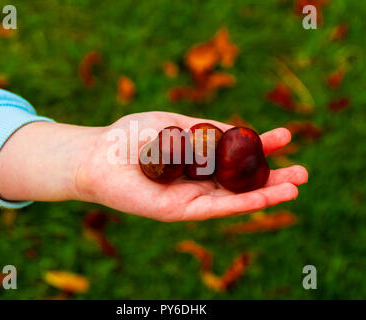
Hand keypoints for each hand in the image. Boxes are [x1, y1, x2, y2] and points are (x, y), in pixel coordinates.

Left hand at [73, 112, 307, 220]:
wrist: (99, 155)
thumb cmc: (131, 137)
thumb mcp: (174, 126)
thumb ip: (204, 131)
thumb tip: (238, 131)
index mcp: (196, 158)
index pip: (235, 155)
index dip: (260, 146)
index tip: (284, 137)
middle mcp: (197, 180)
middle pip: (241, 181)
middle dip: (272, 176)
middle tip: (303, 171)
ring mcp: (190, 197)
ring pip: (235, 198)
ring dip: (267, 193)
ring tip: (297, 185)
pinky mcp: (181, 210)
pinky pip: (218, 207)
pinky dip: (245, 202)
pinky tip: (270, 196)